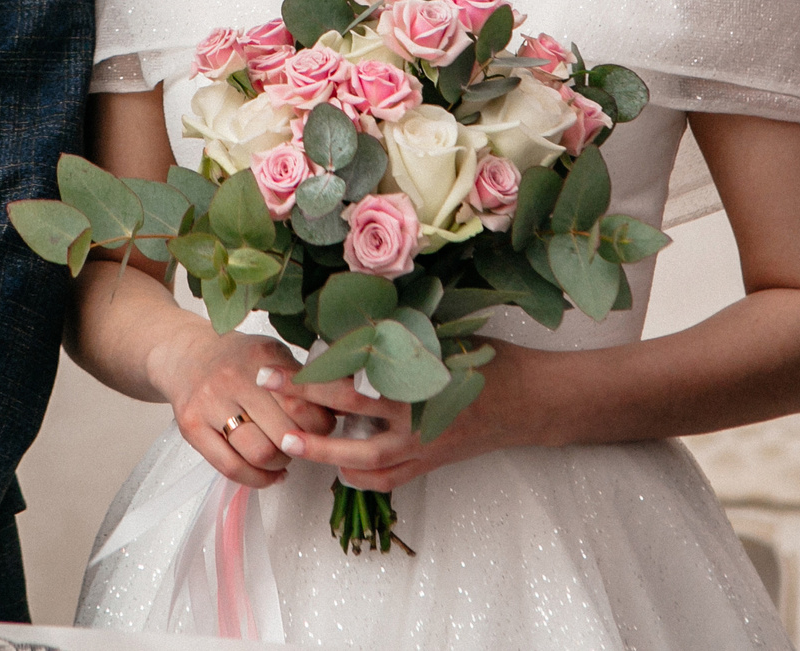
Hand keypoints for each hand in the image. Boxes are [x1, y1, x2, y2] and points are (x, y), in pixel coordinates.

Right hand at [145, 327, 334, 488]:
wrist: (184, 355)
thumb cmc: (238, 359)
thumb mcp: (273, 355)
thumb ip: (305, 379)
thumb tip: (348, 406)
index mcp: (261, 356)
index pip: (305, 401)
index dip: (322, 423)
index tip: (324, 427)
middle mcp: (233, 377)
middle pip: (285, 430)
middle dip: (304, 445)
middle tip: (306, 444)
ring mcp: (209, 402)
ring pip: (260, 452)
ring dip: (281, 463)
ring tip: (284, 456)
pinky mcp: (191, 426)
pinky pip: (231, 467)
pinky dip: (258, 479)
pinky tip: (270, 473)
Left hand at [267, 341, 548, 491]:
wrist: (532, 400)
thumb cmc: (489, 359)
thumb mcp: (442, 337)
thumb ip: (398, 336)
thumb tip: (348, 320)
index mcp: (416, 381)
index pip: (351, 377)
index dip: (310, 373)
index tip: (276, 365)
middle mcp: (415, 419)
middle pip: (348, 416)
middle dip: (304, 406)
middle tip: (266, 393)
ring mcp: (424, 447)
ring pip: (364, 458)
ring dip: (324, 449)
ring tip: (289, 441)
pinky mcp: (433, 463)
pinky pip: (389, 479)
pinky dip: (361, 477)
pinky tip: (340, 470)